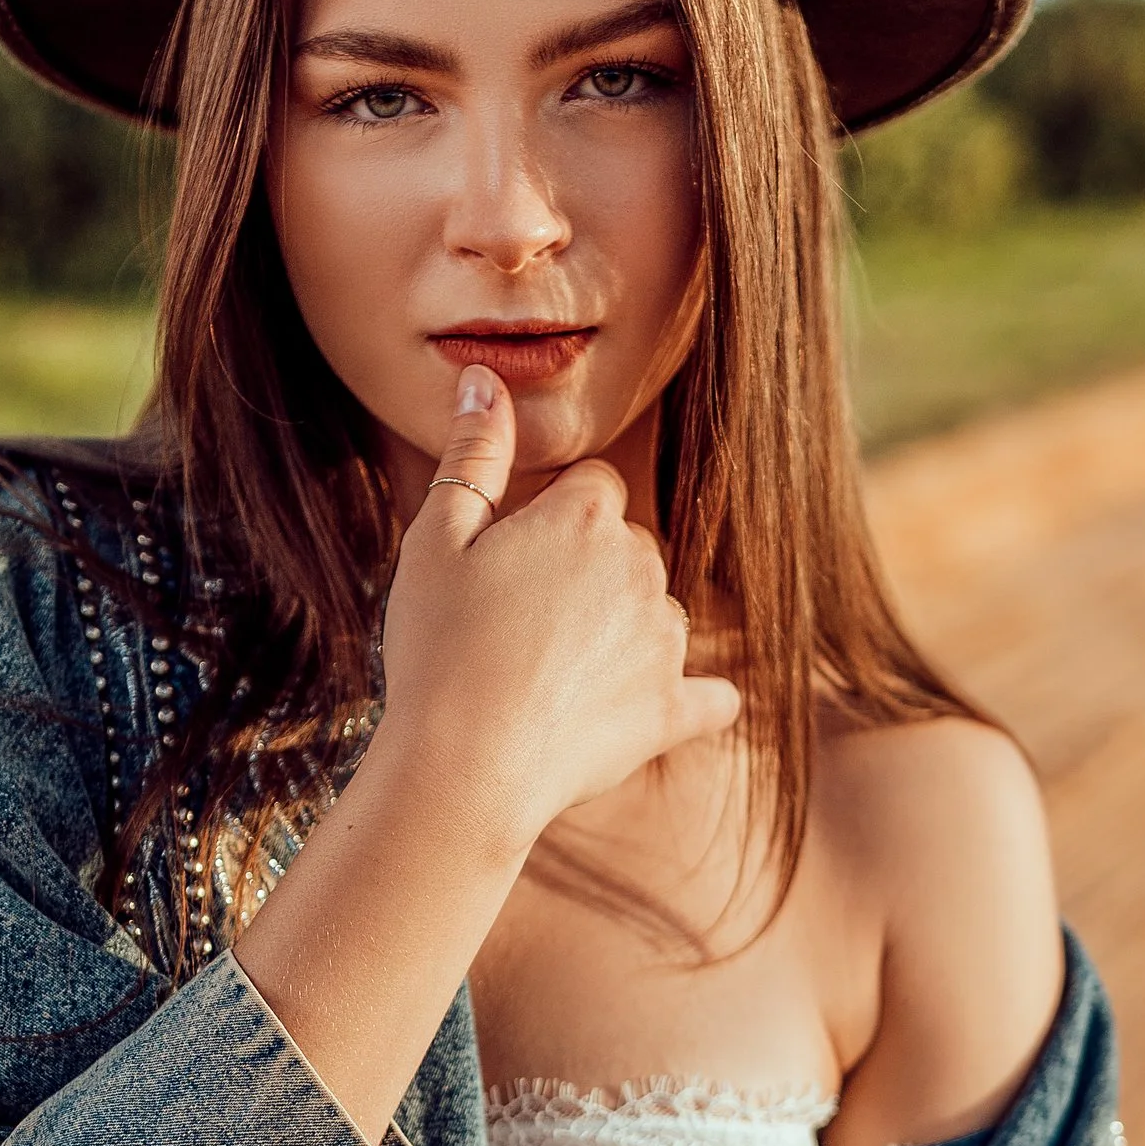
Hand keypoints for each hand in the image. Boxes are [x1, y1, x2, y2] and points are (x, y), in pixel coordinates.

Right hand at [377, 367, 740, 858]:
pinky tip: (670, 705)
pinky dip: (695, 698)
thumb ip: (471, 453)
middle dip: (586, 571)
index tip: (511, 555)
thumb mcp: (435, 540)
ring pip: (656, 612)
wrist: (463, 767)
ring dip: (621, 630)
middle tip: (516, 620)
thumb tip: (486, 378)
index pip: (592, 487)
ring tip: (549, 673)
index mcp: (587, 517)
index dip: (550, 516)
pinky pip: (709, 696)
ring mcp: (666, 642)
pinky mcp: (673, 710)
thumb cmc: (438, 650)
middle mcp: (643, 568)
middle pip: (627, 547)